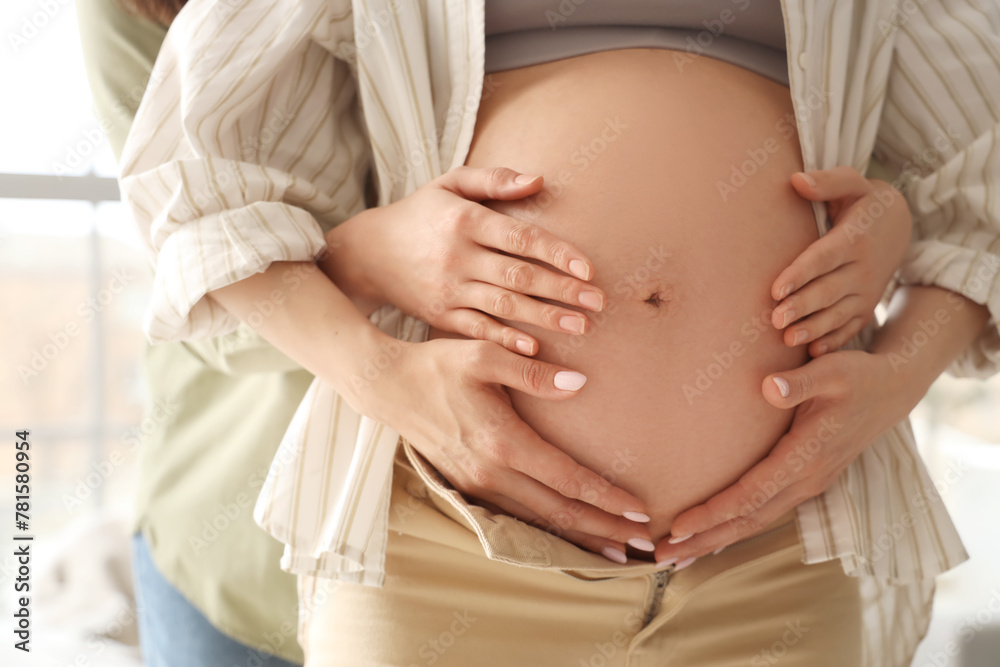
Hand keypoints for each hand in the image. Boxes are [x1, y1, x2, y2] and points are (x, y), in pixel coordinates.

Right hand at [321, 165, 605, 355]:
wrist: (368, 254)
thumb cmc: (420, 213)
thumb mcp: (449, 184)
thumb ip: (494, 180)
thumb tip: (539, 180)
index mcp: (465, 220)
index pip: (520, 237)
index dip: (557, 253)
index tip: (588, 268)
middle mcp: (458, 256)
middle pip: (518, 275)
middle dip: (562, 290)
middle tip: (598, 302)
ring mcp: (448, 289)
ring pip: (504, 305)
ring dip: (544, 318)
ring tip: (581, 327)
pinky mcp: (440, 315)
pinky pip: (478, 329)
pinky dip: (505, 340)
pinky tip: (533, 349)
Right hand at [358, 336, 653, 561]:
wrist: (387, 387)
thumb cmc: (437, 365)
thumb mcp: (484, 355)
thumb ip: (533, 372)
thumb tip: (579, 384)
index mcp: (502, 442)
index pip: (567, 480)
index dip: (607, 498)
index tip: (641, 510)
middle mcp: (491, 473)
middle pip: (559, 512)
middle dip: (605, 530)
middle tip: (646, 545)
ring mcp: (477, 485)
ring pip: (539, 521)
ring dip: (580, 537)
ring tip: (616, 550)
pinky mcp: (468, 487)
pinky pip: (517, 517)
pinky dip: (548, 530)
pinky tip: (568, 534)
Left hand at [652, 349, 916, 567]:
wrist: (892, 390)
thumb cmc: (858, 376)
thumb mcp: (833, 371)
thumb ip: (800, 381)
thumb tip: (768, 387)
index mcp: (807, 456)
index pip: (751, 493)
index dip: (713, 512)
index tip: (678, 526)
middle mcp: (807, 479)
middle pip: (748, 520)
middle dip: (704, 540)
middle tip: (661, 555)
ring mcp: (808, 484)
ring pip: (756, 522)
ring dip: (715, 540)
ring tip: (675, 554)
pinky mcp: (805, 482)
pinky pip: (765, 512)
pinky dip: (735, 528)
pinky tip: (710, 537)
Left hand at [771, 167, 911, 356]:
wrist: (899, 226)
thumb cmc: (864, 202)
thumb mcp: (853, 184)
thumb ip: (828, 182)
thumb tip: (796, 180)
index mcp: (854, 239)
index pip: (823, 258)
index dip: (800, 274)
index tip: (776, 289)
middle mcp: (863, 268)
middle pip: (828, 290)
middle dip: (802, 307)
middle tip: (775, 320)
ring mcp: (866, 291)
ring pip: (838, 313)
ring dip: (813, 328)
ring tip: (788, 340)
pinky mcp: (866, 307)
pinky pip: (851, 327)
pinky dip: (834, 341)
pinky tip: (814, 353)